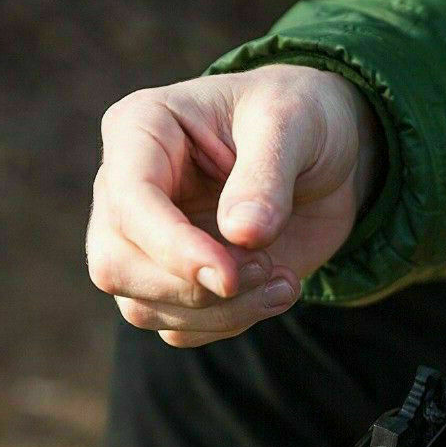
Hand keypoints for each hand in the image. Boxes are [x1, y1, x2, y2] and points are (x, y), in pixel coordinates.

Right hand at [87, 64, 382, 345]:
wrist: (328, 154)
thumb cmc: (301, 119)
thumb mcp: (292, 123)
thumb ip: (266, 176)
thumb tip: (240, 234)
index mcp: (140, 131)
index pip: (127, 202)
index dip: (172, 248)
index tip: (229, 275)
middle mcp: (129, 191)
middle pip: (117, 267)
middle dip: (195, 288)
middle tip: (269, 268)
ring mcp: (149, 241)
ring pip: (147, 308)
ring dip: (224, 312)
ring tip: (284, 280)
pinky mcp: (181, 280)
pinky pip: (184, 328)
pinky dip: (235, 321)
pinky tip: (280, 288)